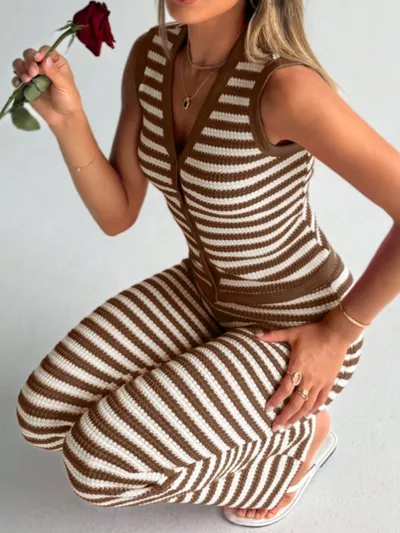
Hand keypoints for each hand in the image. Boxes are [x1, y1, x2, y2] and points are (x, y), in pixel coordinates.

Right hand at [12, 46, 82, 126]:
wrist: (63, 117)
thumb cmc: (68, 100)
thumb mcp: (64, 84)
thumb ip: (54, 72)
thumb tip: (45, 60)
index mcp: (56, 63)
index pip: (45, 51)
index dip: (40, 53)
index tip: (38, 59)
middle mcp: (43, 66)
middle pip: (30, 55)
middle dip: (29, 62)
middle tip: (33, 73)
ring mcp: (34, 76)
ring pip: (21, 64)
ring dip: (21, 69)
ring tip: (27, 79)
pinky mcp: (27, 86)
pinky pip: (17, 79)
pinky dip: (16, 79)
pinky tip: (20, 84)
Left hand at [257, 311, 362, 430]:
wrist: (337, 334)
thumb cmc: (313, 333)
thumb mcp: (292, 333)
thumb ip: (273, 336)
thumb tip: (256, 334)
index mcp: (298, 368)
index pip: (285, 390)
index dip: (276, 401)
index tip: (267, 409)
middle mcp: (309, 379)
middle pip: (296, 403)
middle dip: (285, 417)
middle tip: (276, 427)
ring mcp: (320, 382)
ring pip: (308, 405)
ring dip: (297, 417)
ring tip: (288, 426)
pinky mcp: (329, 382)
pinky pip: (321, 400)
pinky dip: (313, 409)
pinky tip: (307, 415)